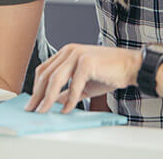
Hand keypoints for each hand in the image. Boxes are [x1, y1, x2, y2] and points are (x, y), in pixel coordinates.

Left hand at [25, 43, 141, 113]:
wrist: (130, 66)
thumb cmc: (109, 73)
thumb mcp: (83, 84)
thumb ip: (67, 91)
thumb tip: (52, 101)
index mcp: (67, 53)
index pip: (44, 70)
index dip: (35, 87)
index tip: (32, 103)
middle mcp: (70, 51)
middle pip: (46, 74)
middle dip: (37, 95)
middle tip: (32, 110)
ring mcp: (78, 54)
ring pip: (56, 79)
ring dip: (47, 98)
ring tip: (44, 111)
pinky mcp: (87, 62)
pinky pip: (74, 84)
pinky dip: (69, 99)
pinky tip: (67, 109)